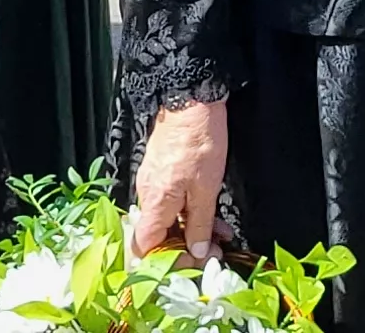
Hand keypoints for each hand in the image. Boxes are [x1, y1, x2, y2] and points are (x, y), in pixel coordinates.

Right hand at [125, 99, 227, 263]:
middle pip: (157, 234)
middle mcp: (147, 194)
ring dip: (191, 230)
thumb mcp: (207, 190)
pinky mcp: (161, 172)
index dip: (164, 260)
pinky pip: (170, 202)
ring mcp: (152, 182)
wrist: (191, 101)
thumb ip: (200, 224)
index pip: (144, 245)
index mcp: (155, 202)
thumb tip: (197, 251)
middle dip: (185, 247)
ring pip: (167, 218)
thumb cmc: (199, 142)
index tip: (191, 262)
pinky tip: (211, 214)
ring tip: (220, 234)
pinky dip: (189, 212)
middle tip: (213, 252)